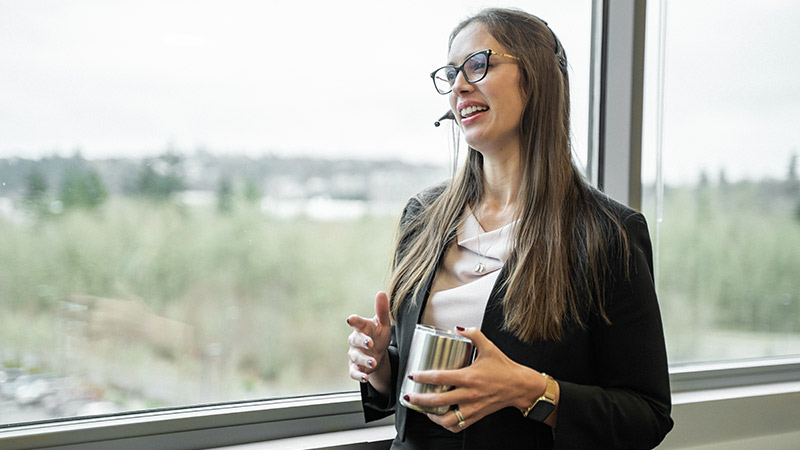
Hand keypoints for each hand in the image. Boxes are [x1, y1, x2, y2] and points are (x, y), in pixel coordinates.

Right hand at [346, 292, 391, 392]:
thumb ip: (382, 310)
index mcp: (362, 328)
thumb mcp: (383, 324)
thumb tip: (381, 293)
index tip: (351, 319)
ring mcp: (355, 354)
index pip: (357, 323)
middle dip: (362, 341)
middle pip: (355, 340)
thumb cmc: (378, 335)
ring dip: (364, 360)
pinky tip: (366, 378)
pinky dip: (359, 376)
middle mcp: (356, 341)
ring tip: (374, 362)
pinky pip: (354, 372)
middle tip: (370, 343)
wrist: (378, 354)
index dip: (354, 321)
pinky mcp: (355, 367)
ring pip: (356, 357)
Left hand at [403, 327, 555, 431]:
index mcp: (469, 377)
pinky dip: (446, 424)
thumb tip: (458, 328)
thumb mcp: (489, 347)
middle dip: (419, 400)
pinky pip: (458, 426)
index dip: (422, 377)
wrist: (520, 386)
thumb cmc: (504, 368)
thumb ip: (474, 335)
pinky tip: (440, 417)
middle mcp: (469, 394)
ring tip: (423, 410)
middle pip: (438, 401)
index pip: (440, 378)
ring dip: (431, 416)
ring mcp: (472, 407)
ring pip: (446, 419)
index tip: (412, 375)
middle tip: (409, 397)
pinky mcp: (476, 416)